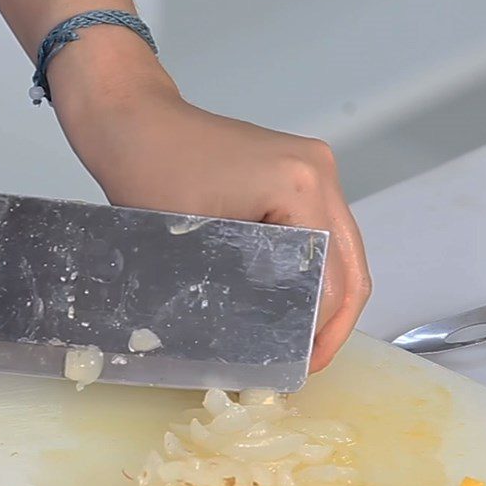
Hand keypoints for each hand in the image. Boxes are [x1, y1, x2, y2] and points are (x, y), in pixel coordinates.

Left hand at [58, 81, 370, 371]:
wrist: (134, 120)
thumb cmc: (148, 170)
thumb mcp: (192, 246)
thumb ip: (237, 295)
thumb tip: (260, 341)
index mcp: (300, 186)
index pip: (330, 280)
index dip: (317, 332)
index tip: (298, 366)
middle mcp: (320, 171)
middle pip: (351, 265)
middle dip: (333, 322)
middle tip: (308, 362)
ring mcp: (315, 168)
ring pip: (343, 251)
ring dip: (328, 298)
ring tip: (302, 340)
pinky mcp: (300, 171)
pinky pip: (324, 233)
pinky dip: (316, 270)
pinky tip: (295, 300)